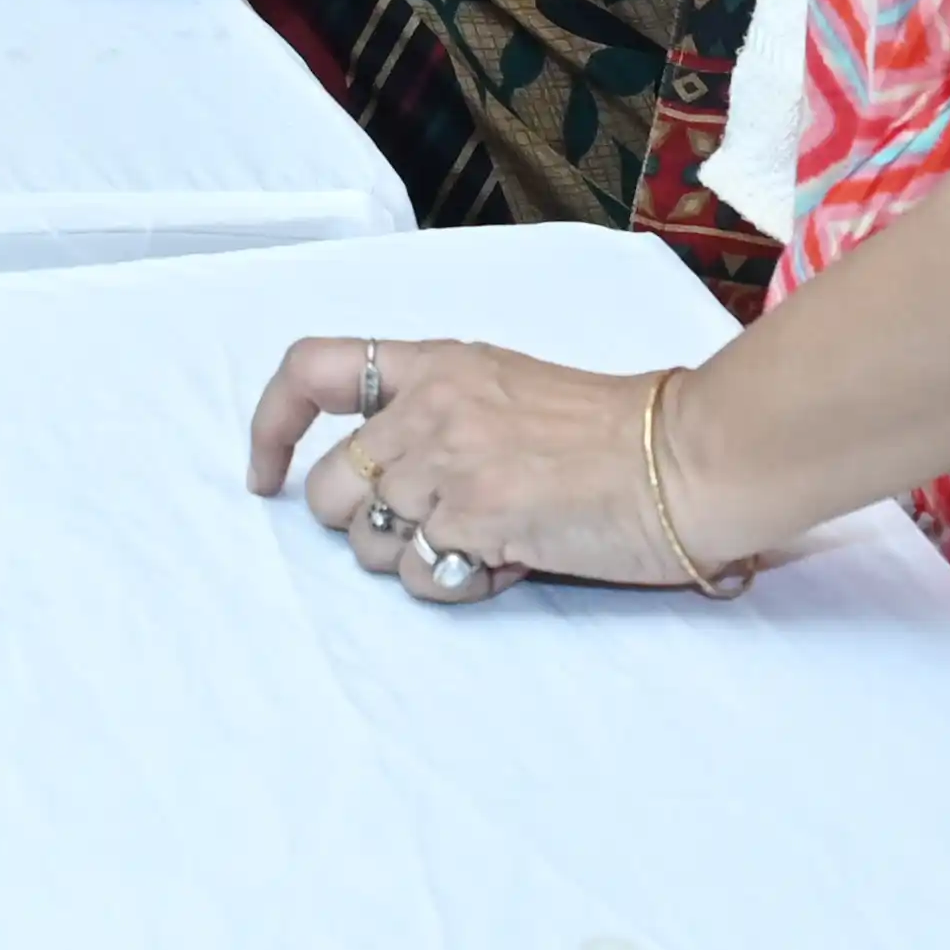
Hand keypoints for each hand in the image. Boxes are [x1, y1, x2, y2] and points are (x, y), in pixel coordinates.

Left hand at [244, 338, 744, 598]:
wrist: (684, 457)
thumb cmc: (615, 430)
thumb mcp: (509, 389)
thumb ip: (440, 417)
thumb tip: (388, 479)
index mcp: (435, 365)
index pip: (310, 369)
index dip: (269, 426)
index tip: (264, 475)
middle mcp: (429, 408)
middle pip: (331, 489)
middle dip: (367, 524)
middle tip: (434, 528)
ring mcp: (448, 465)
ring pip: (370, 544)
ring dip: (418, 558)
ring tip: (490, 539)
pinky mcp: (475, 520)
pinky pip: (423, 577)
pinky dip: (460, 584)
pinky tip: (513, 560)